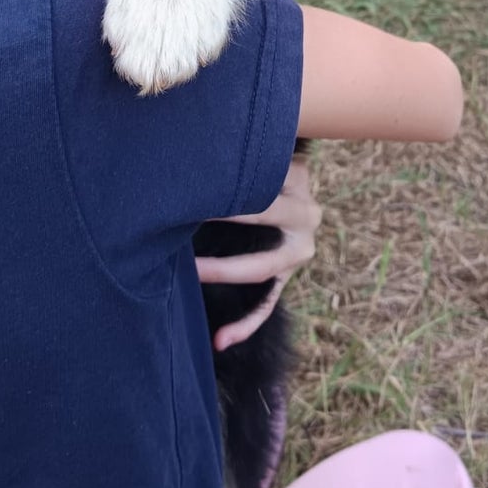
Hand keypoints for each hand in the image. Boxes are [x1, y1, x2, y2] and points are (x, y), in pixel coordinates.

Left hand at [195, 156, 321, 351]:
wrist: (290, 181)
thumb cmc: (264, 161)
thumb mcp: (266, 151)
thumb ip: (245, 151)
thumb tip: (203, 147)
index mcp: (298, 179)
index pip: (261, 180)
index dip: (227, 183)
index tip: (191, 183)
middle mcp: (306, 216)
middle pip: (263, 219)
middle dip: (223, 217)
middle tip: (182, 223)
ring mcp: (299, 251)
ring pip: (262, 268)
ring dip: (223, 271)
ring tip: (192, 273)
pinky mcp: (288, 275)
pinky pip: (268, 304)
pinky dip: (245, 324)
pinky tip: (221, 339)